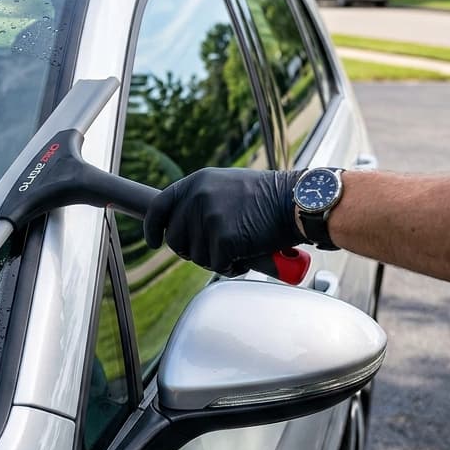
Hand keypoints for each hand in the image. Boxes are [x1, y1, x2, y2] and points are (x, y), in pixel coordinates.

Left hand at [143, 167, 304, 275]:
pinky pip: (218, 265)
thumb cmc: (268, 197)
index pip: (159, 207)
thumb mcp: (226, 186)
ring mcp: (209, 219)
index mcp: (196, 182)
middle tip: (215, 248)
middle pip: (175, 239)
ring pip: (196, 256)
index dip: (152, 228)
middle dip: (191, 250)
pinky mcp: (224, 239)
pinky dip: (232, 266)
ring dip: (215, 259)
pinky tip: (248, 254)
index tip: (154, 241)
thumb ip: (202, 200)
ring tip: (239, 246)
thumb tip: (183, 224)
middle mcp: (197, 198)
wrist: (297, 201)